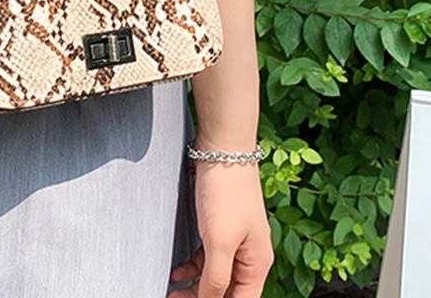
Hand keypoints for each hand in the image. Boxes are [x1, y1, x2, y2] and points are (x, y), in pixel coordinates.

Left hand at [166, 158, 273, 297]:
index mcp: (257, 263)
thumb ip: (216, 278)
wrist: (222, 147)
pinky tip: (177, 272)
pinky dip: (193, 267)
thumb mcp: (220, 241)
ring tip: (173, 292)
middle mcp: (250, 254)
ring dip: (195, 287)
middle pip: (227, 291)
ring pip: (215, 275)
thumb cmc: (227, 189)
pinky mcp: (221, 225)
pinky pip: (208, 256)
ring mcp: (235, 238)